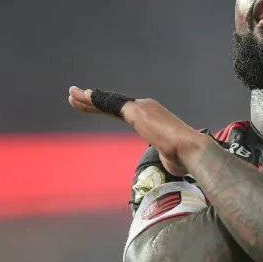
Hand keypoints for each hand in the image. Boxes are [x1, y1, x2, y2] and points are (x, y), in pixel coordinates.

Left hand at [68, 86, 196, 176]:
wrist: (190, 151)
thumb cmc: (185, 158)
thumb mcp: (171, 157)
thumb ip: (167, 157)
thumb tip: (175, 166)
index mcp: (155, 118)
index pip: (125, 112)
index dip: (107, 110)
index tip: (93, 108)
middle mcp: (148, 108)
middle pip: (115, 104)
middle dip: (94, 101)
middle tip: (76, 97)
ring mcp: (142, 108)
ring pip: (109, 102)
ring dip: (88, 98)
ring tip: (72, 95)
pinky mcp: (136, 111)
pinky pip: (110, 104)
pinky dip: (93, 100)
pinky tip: (81, 97)